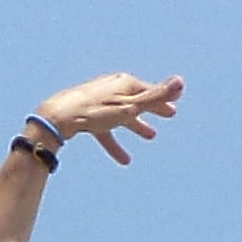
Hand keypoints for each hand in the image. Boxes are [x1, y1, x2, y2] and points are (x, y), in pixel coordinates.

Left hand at [32, 70, 184, 165]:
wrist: (59, 116)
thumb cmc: (96, 111)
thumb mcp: (130, 106)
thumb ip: (156, 97)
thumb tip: (181, 82)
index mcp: (124, 83)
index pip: (149, 90)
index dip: (163, 100)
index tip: (173, 110)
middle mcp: (111, 88)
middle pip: (137, 99)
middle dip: (152, 109)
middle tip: (168, 116)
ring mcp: (98, 100)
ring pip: (122, 115)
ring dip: (136, 125)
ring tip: (150, 137)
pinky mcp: (86, 114)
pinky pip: (105, 129)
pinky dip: (115, 142)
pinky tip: (122, 159)